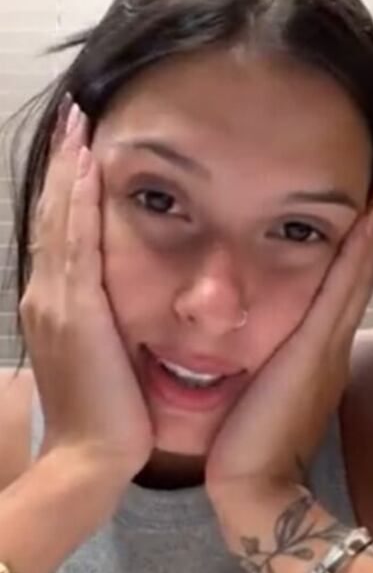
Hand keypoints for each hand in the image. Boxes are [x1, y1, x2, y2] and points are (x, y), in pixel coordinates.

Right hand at [19, 99, 152, 479]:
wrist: (95, 457)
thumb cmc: (113, 415)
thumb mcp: (108, 357)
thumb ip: (110, 323)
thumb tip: (124, 303)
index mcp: (59, 305)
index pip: (62, 230)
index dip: (68, 186)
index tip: (84, 144)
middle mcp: (48, 295)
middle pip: (52, 213)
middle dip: (64, 163)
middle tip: (78, 115)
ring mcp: (56, 302)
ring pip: (59, 219)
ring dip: (69, 169)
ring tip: (81, 124)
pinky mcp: (75, 312)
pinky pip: (76, 244)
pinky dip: (78, 203)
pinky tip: (90, 169)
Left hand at [203, 174, 372, 513]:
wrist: (254, 491)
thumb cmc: (247, 451)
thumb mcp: (260, 399)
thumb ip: (267, 371)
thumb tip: (257, 348)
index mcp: (318, 353)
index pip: (341, 286)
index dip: (355, 245)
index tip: (363, 205)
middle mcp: (332, 343)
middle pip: (359, 271)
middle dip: (372, 224)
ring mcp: (331, 345)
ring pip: (357, 272)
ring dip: (371, 226)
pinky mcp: (318, 349)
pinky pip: (343, 287)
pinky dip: (357, 249)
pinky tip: (366, 215)